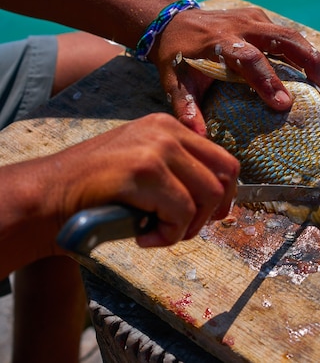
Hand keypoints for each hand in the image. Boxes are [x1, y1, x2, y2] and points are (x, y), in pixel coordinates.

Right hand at [49, 113, 238, 248]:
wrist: (48, 195)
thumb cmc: (96, 190)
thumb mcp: (144, 167)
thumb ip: (178, 172)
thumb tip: (218, 201)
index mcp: (169, 127)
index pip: (224, 159)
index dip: (227, 194)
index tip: (215, 216)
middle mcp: (166, 131)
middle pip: (224, 177)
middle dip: (212, 212)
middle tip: (185, 230)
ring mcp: (156, 148)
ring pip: (207, 196)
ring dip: (187, 227)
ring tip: (158, 234)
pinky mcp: (144, 171)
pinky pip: (182, 213)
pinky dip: (168, 236)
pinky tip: (143, 237)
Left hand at [149, 7, 319, 134]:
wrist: (173, 21)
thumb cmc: (177, 57)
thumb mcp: (175, 83)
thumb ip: (186, 109)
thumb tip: (198, 138)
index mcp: (220, 43)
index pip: (250, 60)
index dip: (268, 81)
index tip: (285, 104)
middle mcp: (240, 27)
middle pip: (282, 39)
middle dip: (306, 61)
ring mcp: (252, 19)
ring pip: (290, 34)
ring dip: (311, 56)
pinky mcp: (259, 19)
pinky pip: (285, 34)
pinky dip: (302, 52)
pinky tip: (310, 72)